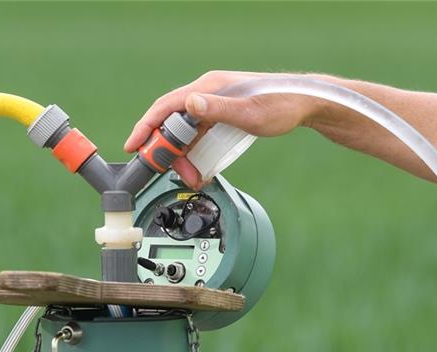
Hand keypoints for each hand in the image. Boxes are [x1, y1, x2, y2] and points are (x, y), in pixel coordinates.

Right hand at [123, 70, 321, 188]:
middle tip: (172, 174)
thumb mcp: (248, 112)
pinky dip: (195, 154)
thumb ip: (218, 109)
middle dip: (167, 151)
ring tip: (193, 178)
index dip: (146, 126)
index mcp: (208, 88)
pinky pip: (197, 137)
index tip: (133, 146)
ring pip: (184, 134)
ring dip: (183, 158)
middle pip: (171, 124)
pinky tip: (200, 170)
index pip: (166, 107)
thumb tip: (190, 103)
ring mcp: (212, 106)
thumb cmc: (280, 105)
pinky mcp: (219, 117)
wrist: (303, 104)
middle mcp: (206, 95)